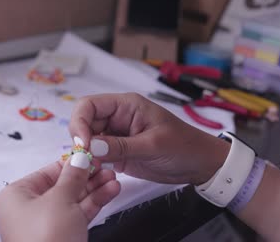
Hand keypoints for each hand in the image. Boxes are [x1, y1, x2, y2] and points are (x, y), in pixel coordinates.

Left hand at [0, 160, 119, 241]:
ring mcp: (47, 224)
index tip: (93, 155)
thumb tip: (80, 157)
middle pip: (63, 185)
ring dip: (95, 188)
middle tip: (107, 166)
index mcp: (17, 196)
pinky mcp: (63, 236)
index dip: (72, 163)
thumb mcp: (61, 199)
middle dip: (87, 176)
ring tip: (114, 178)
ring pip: (74, 200)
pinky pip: (79, 214)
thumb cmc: (46, 235)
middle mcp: (29, 209)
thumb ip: (73, 176)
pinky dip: (95, 203)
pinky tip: (111, 190)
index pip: (48, 172)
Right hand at [69, 93, 229, 184]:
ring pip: (88, 141)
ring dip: (85, 155)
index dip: (80, 123)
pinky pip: (97, 156)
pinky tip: (96, 173)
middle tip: (85, 161)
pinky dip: (92, 164)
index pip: (89, 105)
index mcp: (126, 106)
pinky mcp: (118, 153)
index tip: (84, 145)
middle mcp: (117, 118)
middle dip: (81, 140)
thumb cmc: (183, 146)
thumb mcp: (153, 145)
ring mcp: (117, 136)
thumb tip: (89, 146)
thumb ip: (121, 146)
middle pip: (84, 123)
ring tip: (91, 170)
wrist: (199, 164)